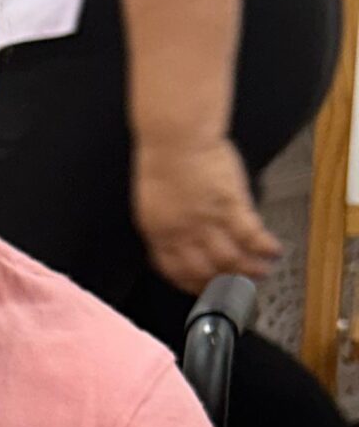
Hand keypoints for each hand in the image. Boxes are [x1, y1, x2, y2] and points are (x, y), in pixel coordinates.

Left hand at [132, 138, 281, 292]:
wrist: (176, 137)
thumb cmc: (163, 160)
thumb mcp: (153, 202)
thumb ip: (165, 225)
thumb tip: (176, 240)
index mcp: (159, 232)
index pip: (174, 270)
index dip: (189, 284)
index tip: (201, 289)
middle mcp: (183, 232)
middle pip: (205, 270)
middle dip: (222, 284)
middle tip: (236, 289)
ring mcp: (208, 220)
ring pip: (230, 258)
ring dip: (248, 270)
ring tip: (260, 274)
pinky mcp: (231, 205)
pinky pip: (250, 235)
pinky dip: (263, 247)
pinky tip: (273, 251)